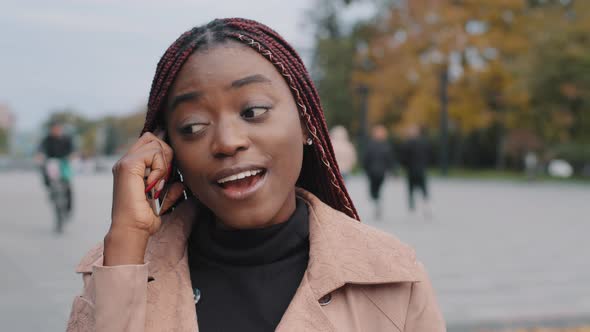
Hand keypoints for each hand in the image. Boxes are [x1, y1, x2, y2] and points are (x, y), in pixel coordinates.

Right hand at [104, 131, 184, 265]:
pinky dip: (160, 169)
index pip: (150, 142)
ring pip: (155, 143)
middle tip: (164, 179)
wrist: (132, 229)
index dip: (164, 151)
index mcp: (133, 167)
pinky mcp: (128, 165)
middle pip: (152, 138)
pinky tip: (154, 185)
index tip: (168, 172)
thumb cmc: (145, 217)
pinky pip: (153, 153)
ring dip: (164, 164)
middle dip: (166, 155)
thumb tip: (181, 181)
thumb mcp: (162, 199)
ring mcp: (125, 162)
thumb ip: (170, 187)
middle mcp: (126, 162)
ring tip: (158, 184)